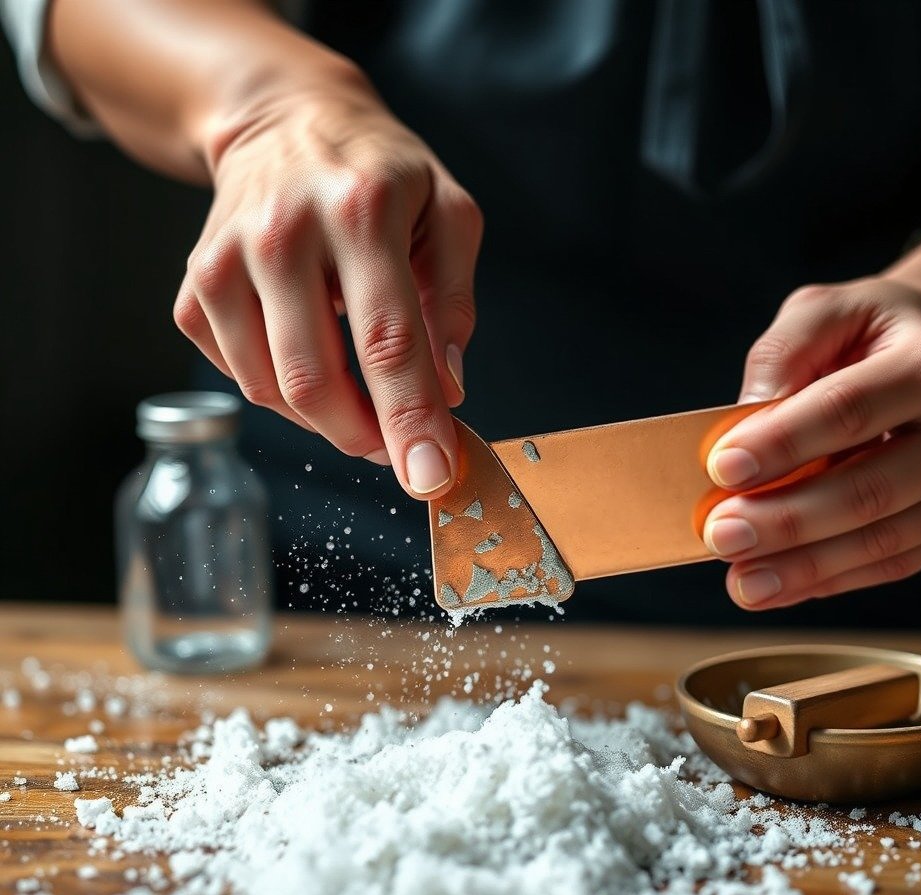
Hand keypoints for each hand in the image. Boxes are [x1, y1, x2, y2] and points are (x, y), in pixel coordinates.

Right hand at [173, 65, 481, 497]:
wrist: (283, 122)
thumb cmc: (379, 174)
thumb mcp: (448, 213)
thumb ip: (455, 301)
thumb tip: (448, 388)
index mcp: (361, 210)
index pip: (387, 338)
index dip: (411, 418)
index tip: (430, 477)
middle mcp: (282, 234)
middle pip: (314, 380)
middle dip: (363, 437)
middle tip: (398, 448)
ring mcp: (225, 261)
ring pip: (271, 390)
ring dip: (327, 420)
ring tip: (362, 398)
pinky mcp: (195, 287)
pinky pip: (241, 377)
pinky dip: (285, 393)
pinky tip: (312, 356)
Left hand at [703, 277, 920, 608]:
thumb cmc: (874, 334)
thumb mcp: (826, 310)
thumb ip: (782, 355)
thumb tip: (740, 427)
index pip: (846, 412)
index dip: (781, 445)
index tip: (721, 470)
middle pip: (866, 490)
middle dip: (785, 521)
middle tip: (720, 537)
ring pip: (881, 542)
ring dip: (803, 569)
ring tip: (742, 583)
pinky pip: (893, 564)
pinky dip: (831, 581)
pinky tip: (781, 588)